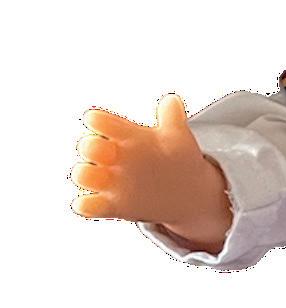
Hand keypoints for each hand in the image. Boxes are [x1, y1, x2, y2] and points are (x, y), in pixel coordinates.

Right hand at [72, 95, 231, 253]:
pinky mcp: (110, 206)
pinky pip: (87, 207)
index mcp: (125, 136)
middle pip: (88, 147)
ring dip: (85, 174)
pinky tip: (91, 203)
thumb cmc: (173, 157)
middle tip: (107, 151)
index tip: (94, 119)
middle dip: (90, 147)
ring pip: (82, 175)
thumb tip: (171, 100)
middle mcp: (112, 157)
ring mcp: (109, 182)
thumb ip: (172, 117)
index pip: (103, 122)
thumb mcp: (176, 137)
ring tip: (102, 175)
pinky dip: (85, 205)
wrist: (182, 191)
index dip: (97, 120)